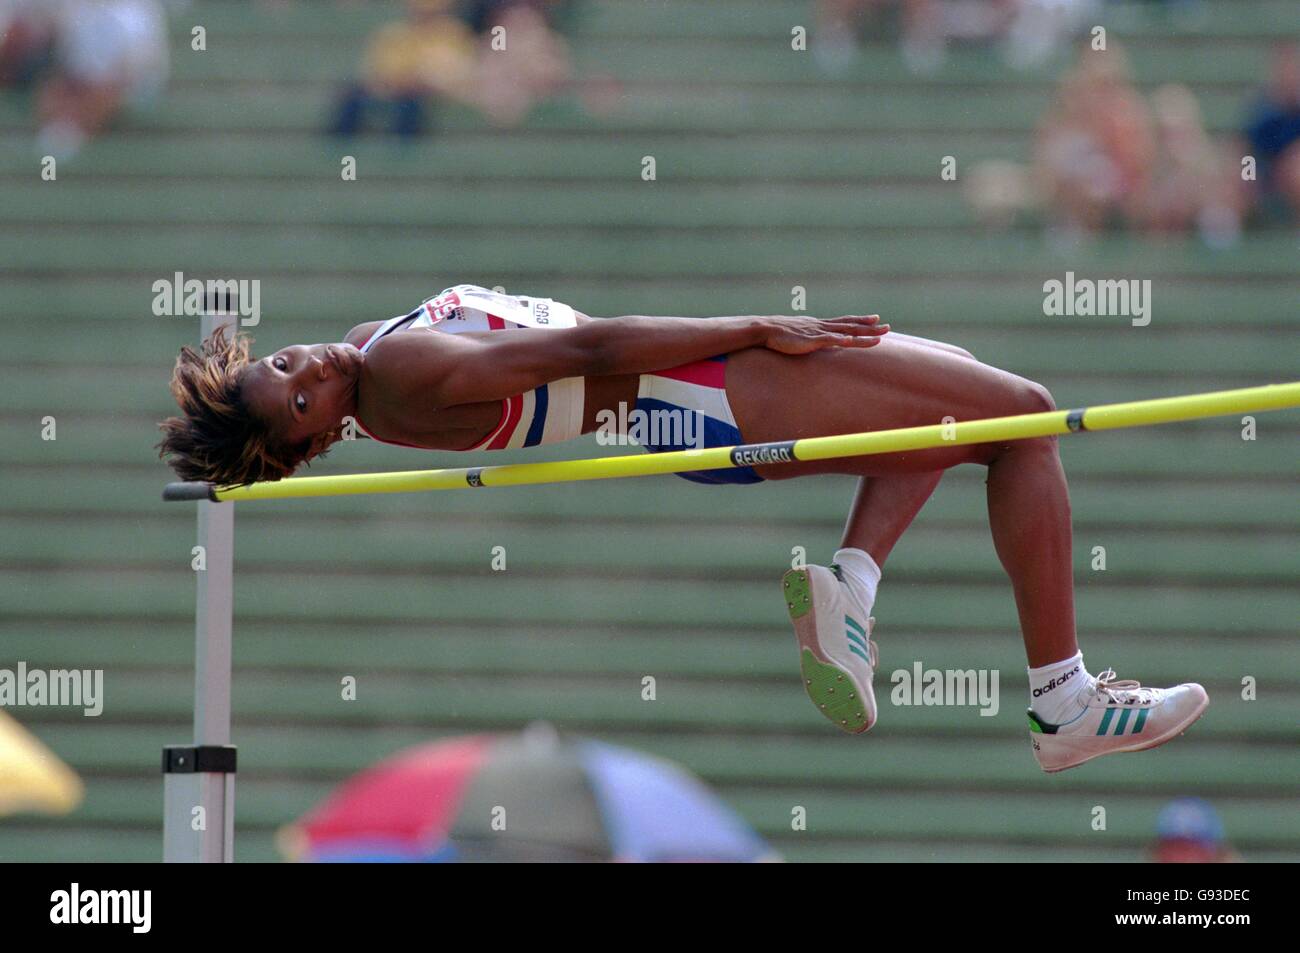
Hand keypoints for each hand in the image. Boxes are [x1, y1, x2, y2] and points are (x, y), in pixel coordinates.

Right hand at [761, 315, 889, 354]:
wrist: (764, 329)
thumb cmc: (778, 334)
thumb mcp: (797, 333)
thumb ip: (807, 336)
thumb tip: (812, 340)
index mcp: (820, 324)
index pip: (845, 320)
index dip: (861, 320)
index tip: (876, 318)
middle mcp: (822, 326)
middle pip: (851, 326)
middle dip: (870, 327)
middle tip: (888, 327)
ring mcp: (818, 332)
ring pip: (846, 333)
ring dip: (864, 335)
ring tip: (880, 336)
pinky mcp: (811, 340)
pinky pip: (830, 340)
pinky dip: (842, 340)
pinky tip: (852, 340)